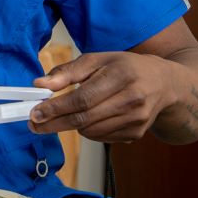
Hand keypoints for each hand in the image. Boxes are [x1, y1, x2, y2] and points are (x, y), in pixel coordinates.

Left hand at [30, 51, 178, 142]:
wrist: (164, 83)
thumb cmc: (124, 67)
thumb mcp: (97, 60)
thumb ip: (67, 72)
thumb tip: (39, 84)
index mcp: (122, 75)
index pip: (83, 98)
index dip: (56, 108)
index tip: (34, 113)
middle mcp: (133, 99)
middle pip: (85, 118)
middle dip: (54, 123)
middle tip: (33, 124)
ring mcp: (137, 119)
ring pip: (91, 131)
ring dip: (70, 126)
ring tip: (62, 115)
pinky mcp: (136, 133)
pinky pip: (101, 137)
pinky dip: (87, 130)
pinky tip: (88, 117)